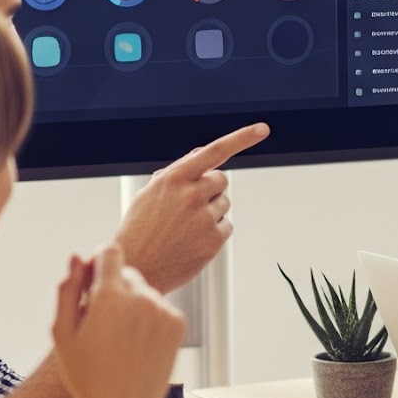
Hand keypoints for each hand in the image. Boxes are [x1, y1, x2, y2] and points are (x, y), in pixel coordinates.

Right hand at [50, 244, 186, 397]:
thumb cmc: (87, 375)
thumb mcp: (63, 334)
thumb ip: (68, 290)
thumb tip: (76, 258)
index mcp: (109, 296)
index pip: (110, 252)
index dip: (98, 262)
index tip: (92, 279)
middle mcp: (142, 296)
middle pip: (127, 273)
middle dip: (113, 289)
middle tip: (100, 323)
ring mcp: (163, 309)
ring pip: (144, 292)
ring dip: (132, 305)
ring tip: (118, 340)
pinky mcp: (178, 323)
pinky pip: (160, 308)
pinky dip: (149, 319)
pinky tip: (136, 345)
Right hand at [116, 123, 269, 290]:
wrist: (136, 268)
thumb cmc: (139, 229)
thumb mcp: (149, 194)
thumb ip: (177, 172)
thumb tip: (202, 154)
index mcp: (173, 178)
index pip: (214, 151)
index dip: (241, 138)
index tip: (262, 129)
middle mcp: (191, 195)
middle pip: (221, 180)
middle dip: (210, 188)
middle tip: (188, 207)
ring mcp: (205, 218)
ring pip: (224, 203)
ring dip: (211, 211)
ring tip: (184, 227)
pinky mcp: (214, 240)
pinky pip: (227, 225)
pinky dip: (214, 231)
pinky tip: (192, 240)